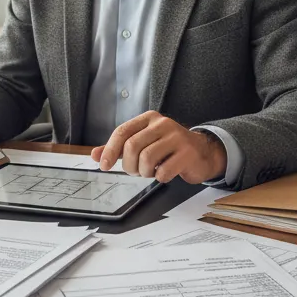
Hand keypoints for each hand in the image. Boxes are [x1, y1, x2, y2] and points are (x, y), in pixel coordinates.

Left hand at [90, 111, 225, 183]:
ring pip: (147, 158)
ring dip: (144, 172)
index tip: (104, 166)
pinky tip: (165, 173)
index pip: (122, 132)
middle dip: (128, 165)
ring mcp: (177, 137)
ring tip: (150, 171)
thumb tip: (95, 154)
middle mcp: (162, 124)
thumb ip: (119, 148)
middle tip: (134, 171)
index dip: (110, 150)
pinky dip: (160, 177)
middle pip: (132, 146)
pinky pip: (164, 171)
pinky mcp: (188, 153)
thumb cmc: (169, 148)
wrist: (202, 153)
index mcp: (149, 119)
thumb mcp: (143, 143)